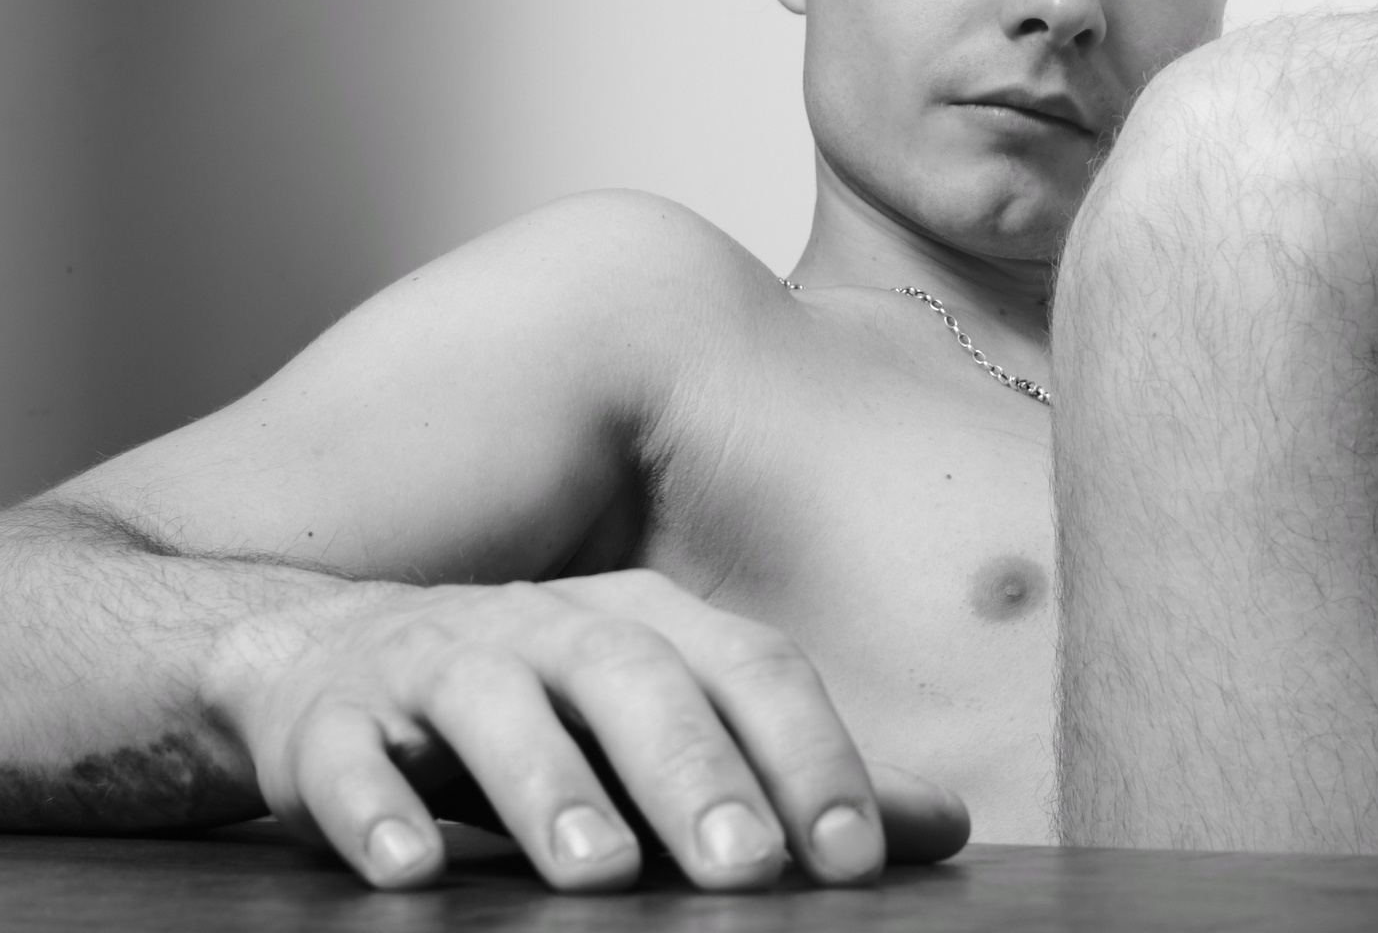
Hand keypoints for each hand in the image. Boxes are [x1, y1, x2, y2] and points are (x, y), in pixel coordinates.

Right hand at [205, 569, 968, 890]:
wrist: (320, 654)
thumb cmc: (531, 706)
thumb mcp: (662, 723)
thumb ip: (787, 774)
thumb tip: (941, 824)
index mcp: (646, 623)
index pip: (751, 669)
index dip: (809, 755)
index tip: (856, 859)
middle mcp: (549, 626)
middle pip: (633, 678)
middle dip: (693, 771)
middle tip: (747, 867)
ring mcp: (434, 659)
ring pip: (495, 706)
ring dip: (547, 785)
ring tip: (598, 870)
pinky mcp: (325, 713)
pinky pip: (344, 752)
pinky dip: (371, 804)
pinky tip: (408, 867)